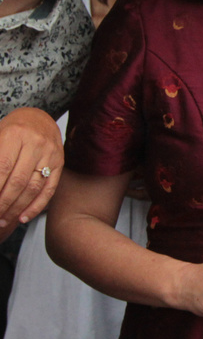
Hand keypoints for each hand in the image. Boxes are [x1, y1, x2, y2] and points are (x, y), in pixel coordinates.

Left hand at [0, 107, 63, 236]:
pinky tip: (24, 217)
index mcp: (15, 134)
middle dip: (3, 203)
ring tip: (3, 220)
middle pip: (18, 181)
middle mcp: (35, 144)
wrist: (39, 118)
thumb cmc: (13, 129)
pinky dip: (36, 206)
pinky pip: (49, 189)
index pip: (2, 167)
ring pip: (33, 188)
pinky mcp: (59, 164)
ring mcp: (50, 154)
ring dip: (17, 208)